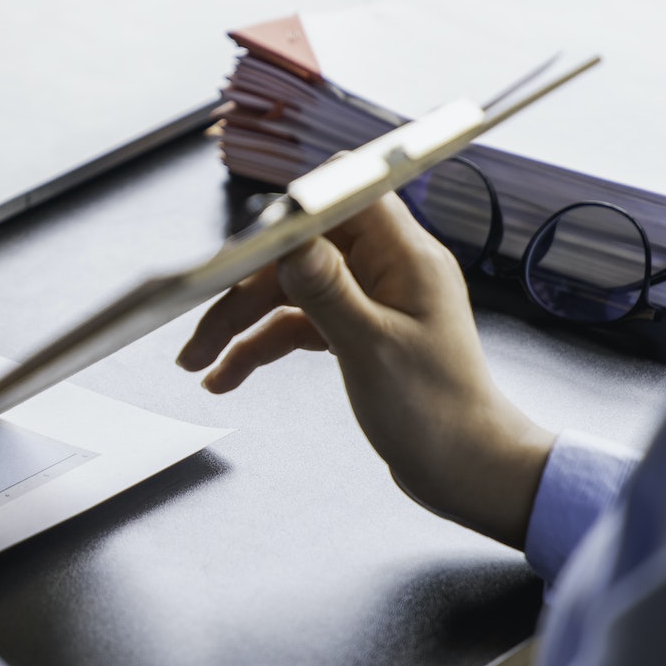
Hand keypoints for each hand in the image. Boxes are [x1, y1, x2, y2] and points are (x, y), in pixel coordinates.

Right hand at [176, 193, 555, 548]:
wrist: (466, 470)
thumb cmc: (439, 414)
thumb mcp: (370, 348)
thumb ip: (326, 288)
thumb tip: (289, 237)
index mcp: (406, 257)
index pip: (344, 195)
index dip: (293, 208)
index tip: (246, 240)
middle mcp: (388, 269)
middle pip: (301, 250)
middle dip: (245, 281)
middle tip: (201, 312)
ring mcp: (371, 300)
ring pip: (289, 290)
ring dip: (241, 320)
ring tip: (198, 359)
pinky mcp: (357, 330)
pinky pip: (295, 324)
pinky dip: (260, 346)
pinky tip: (228, 374)